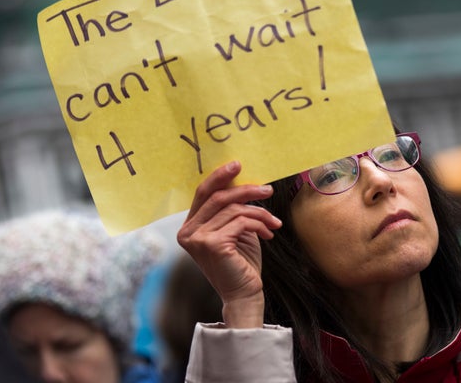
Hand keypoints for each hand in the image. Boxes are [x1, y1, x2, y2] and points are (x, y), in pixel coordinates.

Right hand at [177, 161, 281, 327]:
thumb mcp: (235, 230)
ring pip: (233, 209)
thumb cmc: (241, 263)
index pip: (203, 193)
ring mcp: (198, 239)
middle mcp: (188, 232)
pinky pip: (241, 222)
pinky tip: (268, 233)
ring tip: (273, 223)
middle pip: (218, 197)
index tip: (238, 165)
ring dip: (259, 212)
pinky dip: (259, 224)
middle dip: (246, 189)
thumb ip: (231, 209)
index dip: (220, 176)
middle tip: (267, 190)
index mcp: (189, 227)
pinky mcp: (212, 244)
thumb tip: (243, 182)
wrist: (245, 294)